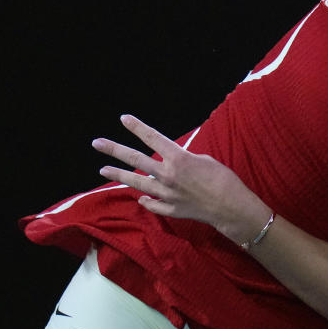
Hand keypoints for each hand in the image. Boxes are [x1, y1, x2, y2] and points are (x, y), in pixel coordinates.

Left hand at [93, 115, 270, 244]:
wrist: (230, 206)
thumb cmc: (223, 179)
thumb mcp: (204, 160)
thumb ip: (183, 160)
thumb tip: (172, 163)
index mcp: (178, 158)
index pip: (153, 138)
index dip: (137, 127)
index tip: (124, 119)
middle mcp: (167, 175)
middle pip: (135, 160)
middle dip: (114, 150)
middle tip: (97, 143)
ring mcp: (166, 194)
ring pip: (136, 182)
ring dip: (118, 175)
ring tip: (103, 170)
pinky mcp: (170, 209)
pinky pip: (153, 203)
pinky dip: (146, 200)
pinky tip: (140, 198)